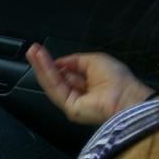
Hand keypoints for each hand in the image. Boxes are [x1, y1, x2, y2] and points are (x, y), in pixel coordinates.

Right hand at [26, 44, 154, 124]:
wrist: (126, 96)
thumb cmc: (117, 79)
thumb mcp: (93, 60)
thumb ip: (75, 60)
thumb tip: (60, 61)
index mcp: (87, 83)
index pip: (65, 74)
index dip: (55, 63)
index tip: (43, 52)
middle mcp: (79, 94)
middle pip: (56, 78)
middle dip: (44, 63)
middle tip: (33, 50)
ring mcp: (73, 102)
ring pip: (52, 83)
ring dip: (41, 66)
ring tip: (33, 52)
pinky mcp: (70, 108)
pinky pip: (55, 88)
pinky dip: (46, 73)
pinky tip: (40, 61)